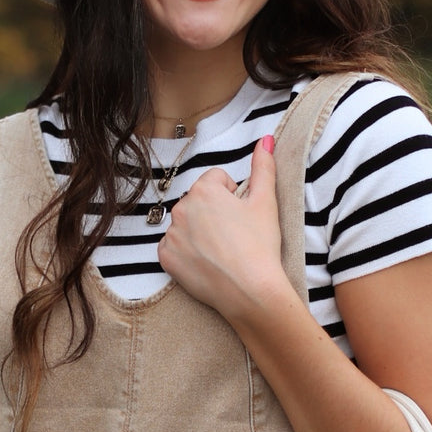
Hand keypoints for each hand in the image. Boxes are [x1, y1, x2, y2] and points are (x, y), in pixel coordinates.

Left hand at [157, 135, 286, 320]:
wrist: (250, 291)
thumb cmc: (260, 246)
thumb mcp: (266, 201)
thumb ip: (263, 167)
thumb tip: (265, 139)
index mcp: (203, 190)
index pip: (215, 181)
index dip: (232, 197)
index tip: (241, 217)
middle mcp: (181, 208)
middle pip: (198, 202)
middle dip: (213, 213)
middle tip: (233, 236)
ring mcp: (171, 234)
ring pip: (186, 224)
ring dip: (199, 232)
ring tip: (221, 251)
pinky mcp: (165, 258)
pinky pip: (173, 247)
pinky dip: (187, 253)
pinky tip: (207, 263)